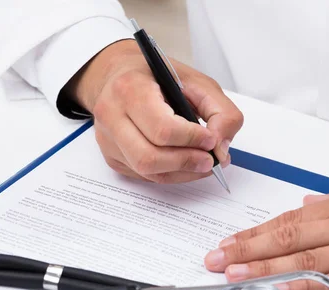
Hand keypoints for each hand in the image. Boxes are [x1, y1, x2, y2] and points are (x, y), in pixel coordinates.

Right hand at [67, 40, 242, 183]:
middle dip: (186, 162)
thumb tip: (221, 150)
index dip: (191, 140)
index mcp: (130, 88)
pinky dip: (170, 174)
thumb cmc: (158, 78)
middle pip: (149, 157)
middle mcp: (111, 114)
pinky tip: (184, 163)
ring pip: (146, 171)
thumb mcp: (198, 82)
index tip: (211, 140)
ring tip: (201, 162)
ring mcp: (107, 139)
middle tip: (209, 159)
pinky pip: (143, 176)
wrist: (120, 75)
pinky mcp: (111, 156)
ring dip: (181, 172)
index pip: (162, 128)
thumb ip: (221, 112)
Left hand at [204, 183, 328, 289]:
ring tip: (234, 276)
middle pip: (287, 238)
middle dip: (246, 249)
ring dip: (264, 269)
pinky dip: (305, 289)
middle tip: (216, 258)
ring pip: (304, 261)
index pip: (289, 220)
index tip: (230, 241)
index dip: (255, 232)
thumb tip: (306, 203)